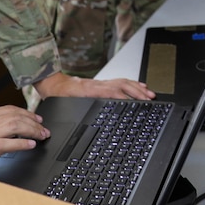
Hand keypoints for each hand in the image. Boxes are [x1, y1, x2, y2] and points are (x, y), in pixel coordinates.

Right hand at [0, 105, 48, 182]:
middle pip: (15, 115)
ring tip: (42, 135)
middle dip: (33, 121)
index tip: (35, 118)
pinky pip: (7, 144)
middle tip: (44, 128)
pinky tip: (31, 145)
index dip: (25, 113)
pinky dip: (22, 144)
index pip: (8, 110)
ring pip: (14, 126)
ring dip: (32, 130)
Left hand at [34, 72, 154, 100]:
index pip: (113, 93)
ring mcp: (101, 83)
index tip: (138, 103)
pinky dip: (131, 84)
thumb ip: (76, 112)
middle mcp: (99, 85)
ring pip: (123, 82)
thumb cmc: (60, 96)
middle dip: (138, 92)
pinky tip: (138, 87)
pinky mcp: (102, 83)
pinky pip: (120, 81)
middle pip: (123, 86)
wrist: (54, 84)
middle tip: (150, 99)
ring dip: (138, 88)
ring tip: (150, 94)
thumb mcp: (67, 105)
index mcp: (91, 91)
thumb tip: (83, 123)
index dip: (126, 97)